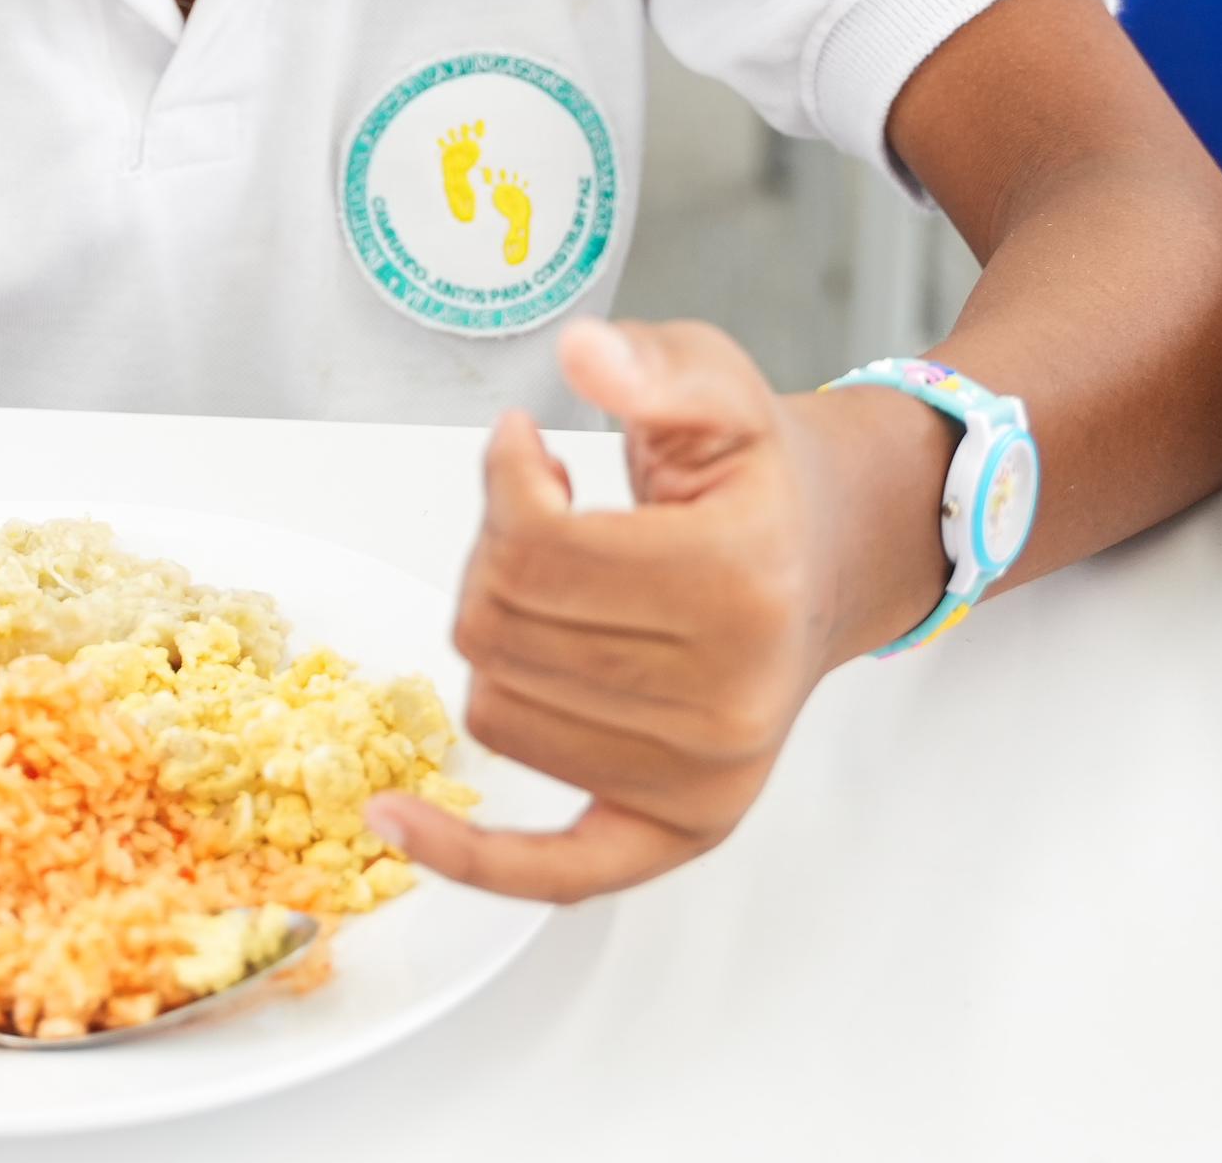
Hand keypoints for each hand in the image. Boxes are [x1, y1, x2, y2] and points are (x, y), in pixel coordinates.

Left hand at [374, 320, 938, 901]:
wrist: (827, 563)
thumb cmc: (756, 480)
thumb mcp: (719, 385)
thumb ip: (652, 364)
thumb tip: (584, 354)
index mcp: (741, 580)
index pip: (532, 545)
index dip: (504, 479)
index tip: (524, 449)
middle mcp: (729, 696)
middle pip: (498, 625)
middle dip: (494, 553)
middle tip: (544, 519)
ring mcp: (704, 775)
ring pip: (494, 707)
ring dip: (496, 636)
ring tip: (557, 589)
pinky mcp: (677, 830)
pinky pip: (547, 867)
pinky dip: (466, 854)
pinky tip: (394, 819)